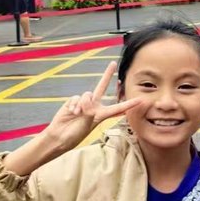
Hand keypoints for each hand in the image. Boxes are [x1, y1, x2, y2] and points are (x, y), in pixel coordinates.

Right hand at [4, 62, 144, 175]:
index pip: (117, 108)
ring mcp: (83, 103)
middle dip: (107, 75)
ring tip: (78, 114)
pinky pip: (76, 98)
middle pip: (102, 87)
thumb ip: (89, 111)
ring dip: (83, 104)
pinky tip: (72, 112)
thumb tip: (87, 99)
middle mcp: (94, 106)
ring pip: (87, 95)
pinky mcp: (73, 101)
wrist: (59, 137)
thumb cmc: (75, 134)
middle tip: (113, 63)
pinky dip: (74, 105)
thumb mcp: (87, 125)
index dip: (129, 104)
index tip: (140, 100)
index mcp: (101, 115)